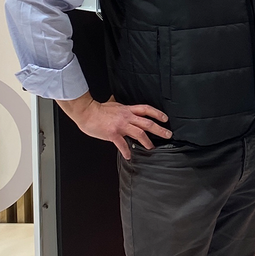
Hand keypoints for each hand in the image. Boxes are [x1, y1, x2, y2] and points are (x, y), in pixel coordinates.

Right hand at [57, 92, 171, 159]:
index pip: (146, 109)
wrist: (86, 112)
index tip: (165, 119)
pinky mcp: (113, 133)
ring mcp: (120, 125)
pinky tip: (129, 156)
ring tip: (151, 147)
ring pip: (139, 133)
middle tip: (168, 135)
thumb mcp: (112, 103)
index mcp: (127, 109)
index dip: (157, 114)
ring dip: (147, 141)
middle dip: (159, 129)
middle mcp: (126, 117)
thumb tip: (117, 99)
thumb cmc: (98, 109)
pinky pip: (122, 144)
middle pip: (147, 122)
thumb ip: (118, 104)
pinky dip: (126, 151)